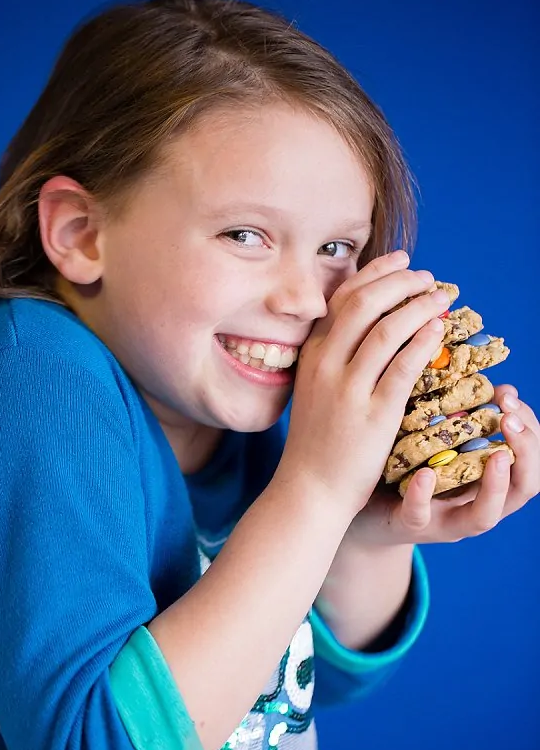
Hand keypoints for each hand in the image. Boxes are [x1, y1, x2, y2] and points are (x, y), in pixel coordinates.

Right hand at [277, 250, 449, 515]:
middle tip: (427, 277)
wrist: (309, 489)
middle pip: (364, 303)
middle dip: (400, 281)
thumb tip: (366, 325)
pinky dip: (423, 342)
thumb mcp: (313, 389)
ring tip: (441, 298)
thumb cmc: (316, 441)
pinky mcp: (373, 415)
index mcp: (311, 355)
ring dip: (419, 306)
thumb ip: (331, 357)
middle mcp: (325, 365)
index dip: (375, 273)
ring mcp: (347, 389)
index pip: (342, 298)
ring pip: (387, 329)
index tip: (402, 261)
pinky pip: (403, 367)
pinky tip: (439, 331)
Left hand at [344, 384, 539, 546]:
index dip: (530, 430)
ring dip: (495, 486)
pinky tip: (425, 473)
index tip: (510, 395)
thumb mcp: (434, 437)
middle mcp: (473, 504)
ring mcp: (442, 521)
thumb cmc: (401, 466)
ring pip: (484, 517)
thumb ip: (459, 415)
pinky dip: (424, 495)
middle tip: (509, 417)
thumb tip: (490, 378)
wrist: (357, 507)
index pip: (529, 461)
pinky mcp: (407, 525)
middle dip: (526, 453)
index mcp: (485, 479)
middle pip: (524, 488)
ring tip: (497, 455)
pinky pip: (419, 516)